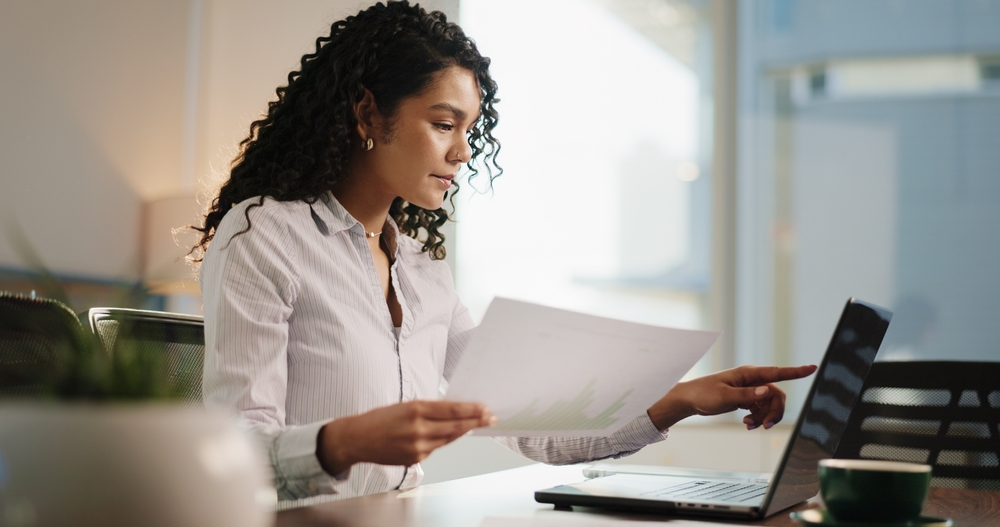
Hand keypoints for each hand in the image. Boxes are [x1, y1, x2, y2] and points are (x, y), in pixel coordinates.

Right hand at [317, 400, 495, 475]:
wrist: (358, 439)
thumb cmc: (380, 419)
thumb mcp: (405, 405)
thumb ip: (428, 409)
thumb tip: (453, 411)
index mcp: (415, 410)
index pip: (452, 410)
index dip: (472, 410)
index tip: (485, 408)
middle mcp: (418, 429)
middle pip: (456, 426)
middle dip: (476, 422)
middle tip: (491, 418)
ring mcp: (417, 446)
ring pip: (448, 438)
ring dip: (463, 431)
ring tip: (476, 425)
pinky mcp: (415, 458)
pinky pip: (436, 448)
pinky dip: (443, 440)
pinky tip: (449, 434)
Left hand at [646, 364, 816, 431]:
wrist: (690, 400)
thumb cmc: (704, 394)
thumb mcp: (725, 396)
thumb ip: (747, 395)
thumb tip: (767, 391)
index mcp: (748, 374)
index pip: (777, 372)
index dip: (796, 371)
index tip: (812, 368)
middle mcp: (752, 380)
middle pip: (777, 395)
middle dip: (775, 412)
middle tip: (765, 426)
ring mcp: (749, 390)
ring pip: (770, 404)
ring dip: (764, 417)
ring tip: (749, 426)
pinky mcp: (746, 399)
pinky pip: (761, 409)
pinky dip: (758, 419)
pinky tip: (747, 425)